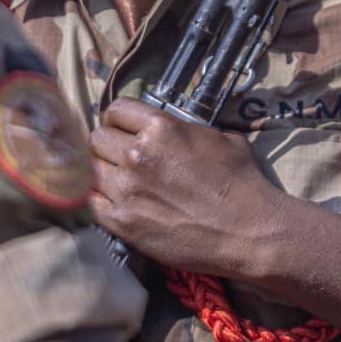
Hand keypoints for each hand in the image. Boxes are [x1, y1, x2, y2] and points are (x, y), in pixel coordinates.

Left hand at [89, 97, 294, 275]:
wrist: (249, 231)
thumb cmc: (241, 183)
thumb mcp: (220, 137)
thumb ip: (186, 129)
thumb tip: (176, 128)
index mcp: (160, 127)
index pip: (116, 110)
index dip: (119, 119)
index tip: (123, 129)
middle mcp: (137, 154)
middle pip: (97, 139)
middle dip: (108, 144)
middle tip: (120, 156)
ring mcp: (126, 190)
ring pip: (90, 169)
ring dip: (102, 172)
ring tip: (118, 180)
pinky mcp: (122, 223)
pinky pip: (92, 203)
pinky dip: (100, 200)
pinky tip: (115, 202)